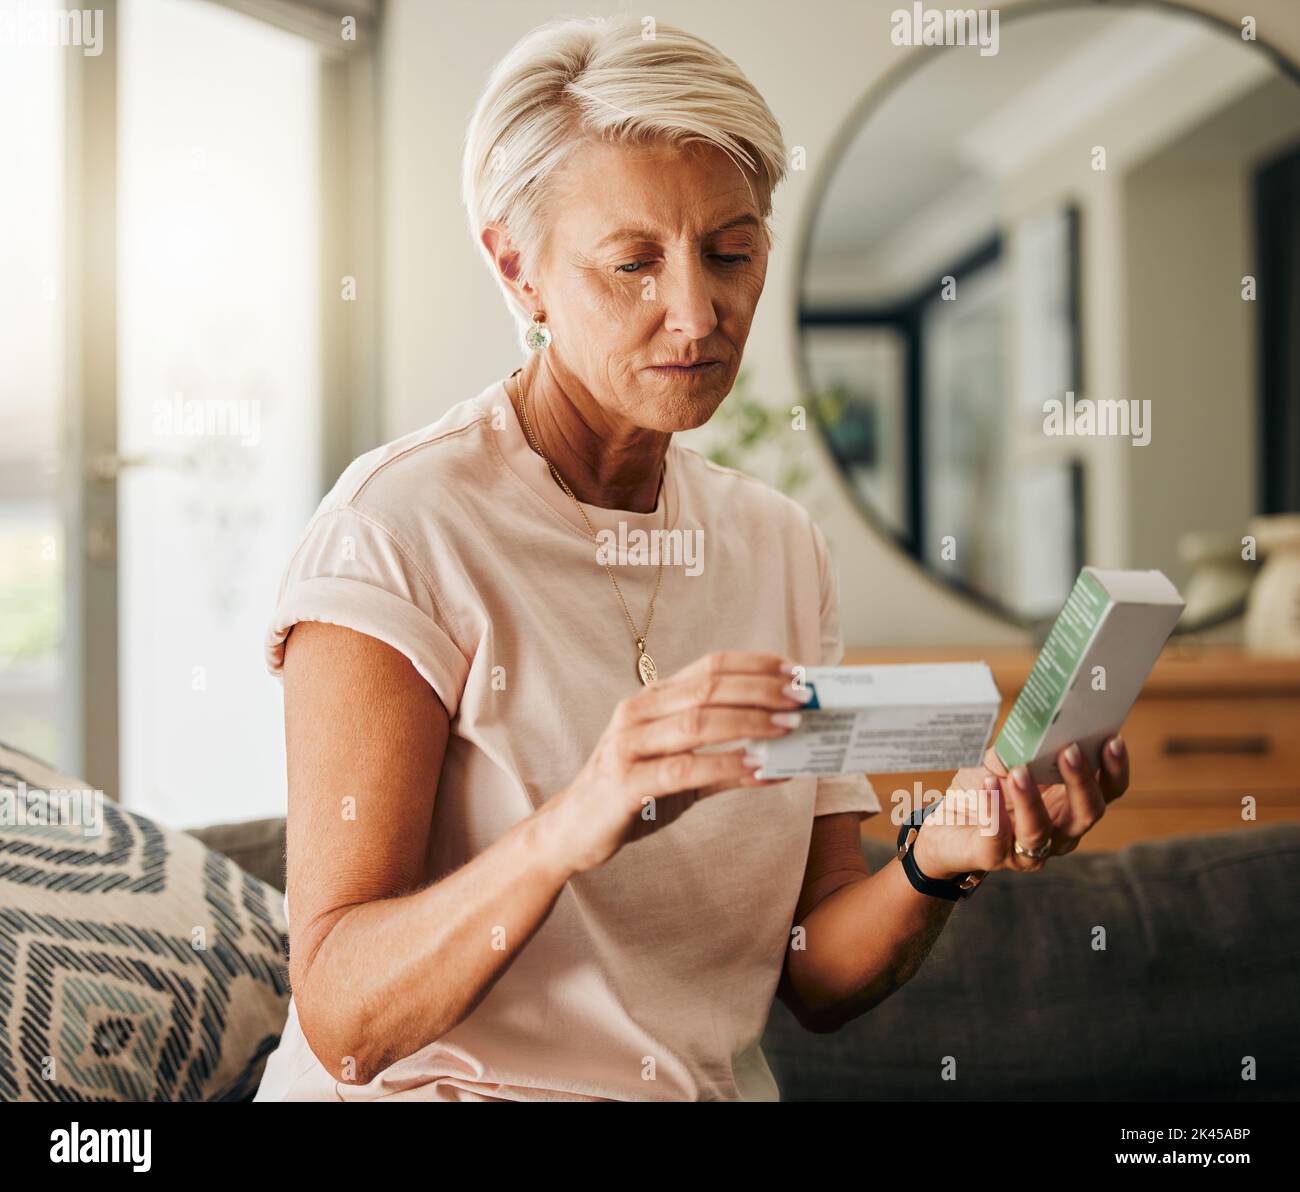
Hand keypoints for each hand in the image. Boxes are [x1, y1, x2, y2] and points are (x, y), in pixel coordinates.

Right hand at [543, 650, 810, 875]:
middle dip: (760, 690)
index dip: (754, 665)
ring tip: (788, 728)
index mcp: (652, 701)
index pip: (709, 667)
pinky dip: (724, 766)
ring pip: (697, 723)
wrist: (572, 832)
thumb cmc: (632, 795)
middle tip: (802, 699)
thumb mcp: (681, 773)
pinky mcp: (625, 783)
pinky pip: (683, 769)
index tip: (793, 671)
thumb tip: (781, 761)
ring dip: (748, 722)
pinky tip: (757, 769)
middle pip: (708, 688)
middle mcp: (638, 713)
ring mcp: (628, 745)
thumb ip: (725, 762)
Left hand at [911, 736, 1129, 879]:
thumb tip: (1039, 716)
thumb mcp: (1005, 759)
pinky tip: (987, 786)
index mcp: (1069, 804)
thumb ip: (1024, 745)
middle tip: (1069, 751)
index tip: (1112, 740)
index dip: (1114, 769)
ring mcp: (1028, 850)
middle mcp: (1059, 832)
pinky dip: (993, 810)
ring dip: (1031, 799)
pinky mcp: (993, 857)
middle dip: (1082, 782)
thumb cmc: (983, 787)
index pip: (1107, 791)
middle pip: (1087, 813)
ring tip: (1019, 770)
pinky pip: (997, 838)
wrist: (945, 823)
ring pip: (1040, 831)